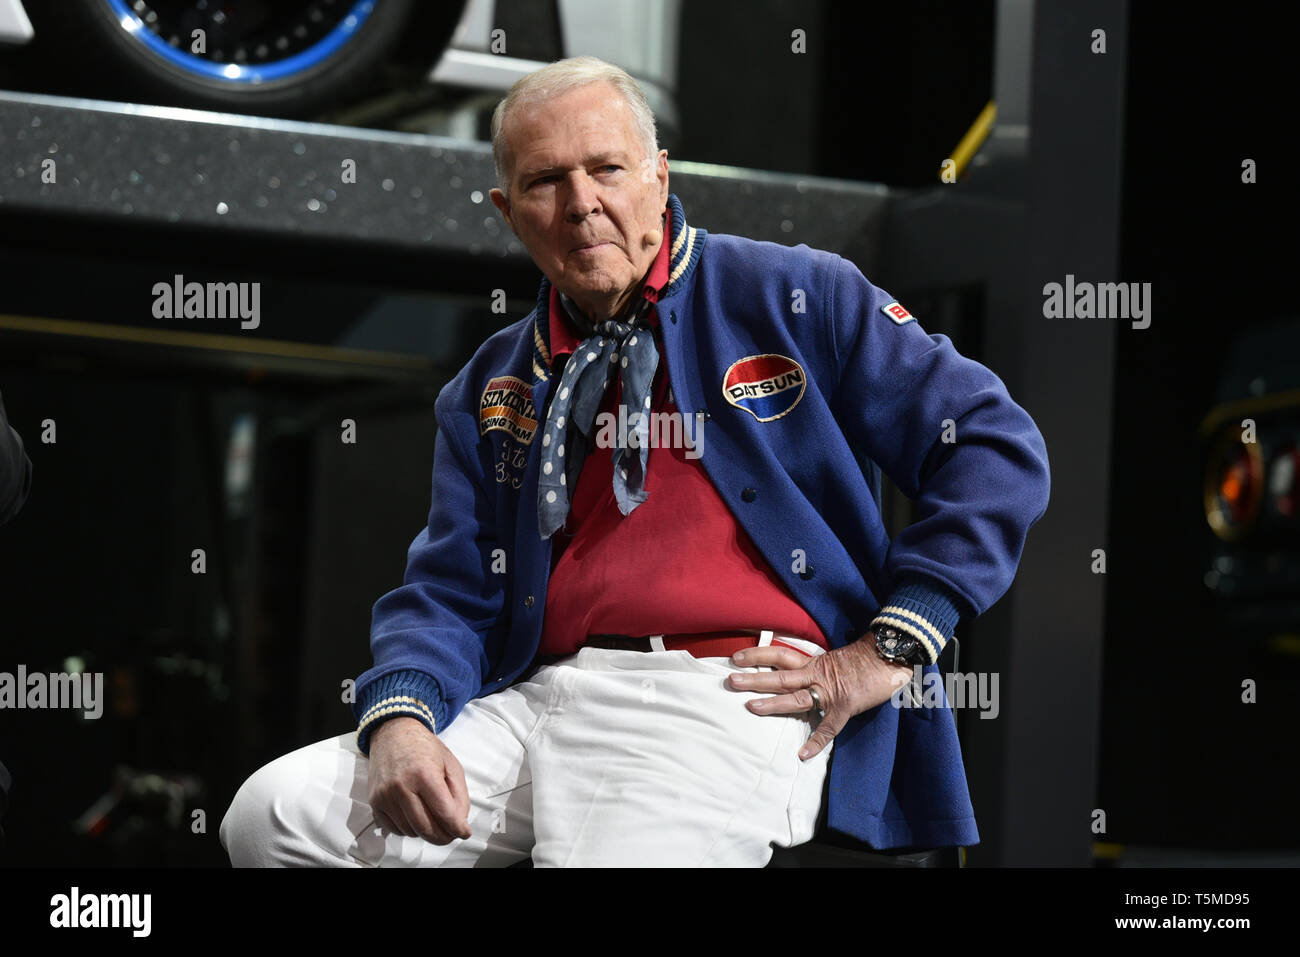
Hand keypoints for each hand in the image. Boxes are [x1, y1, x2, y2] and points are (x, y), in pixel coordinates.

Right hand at [367, 716, 471, 843]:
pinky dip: (409, 830)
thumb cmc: (425, 748)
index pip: (444, 813)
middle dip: (444, 837)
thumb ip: (459, 794)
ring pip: (411, 831)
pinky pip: (394, 829)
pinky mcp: (375, 802)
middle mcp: (401, 786)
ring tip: (435, 821)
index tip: (465, 832)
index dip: (458, 828)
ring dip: (426, 833)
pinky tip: (417, 818)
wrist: (394, 734)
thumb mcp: (451, 764)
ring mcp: (385, 796)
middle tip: (452, 834)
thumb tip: (459, 822)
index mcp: (424, 774)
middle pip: (426, 828)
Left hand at [726, 635, 914, 760]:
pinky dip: (816, 742)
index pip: (779, 654)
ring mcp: (830, 691)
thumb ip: (817, 667)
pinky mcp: (846, 707)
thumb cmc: (866, 656)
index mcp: (813, 662)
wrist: (891, 655)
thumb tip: (798, 671)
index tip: (735, 657)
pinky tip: (803, 754)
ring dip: (772, 703)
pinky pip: (829, 727)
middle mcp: (817, 674)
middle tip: (730, 680)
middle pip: (779, 674)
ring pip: (796, 696)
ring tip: (750, 707)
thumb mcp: (835, 657)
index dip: (757, 654)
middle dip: (754, 678)